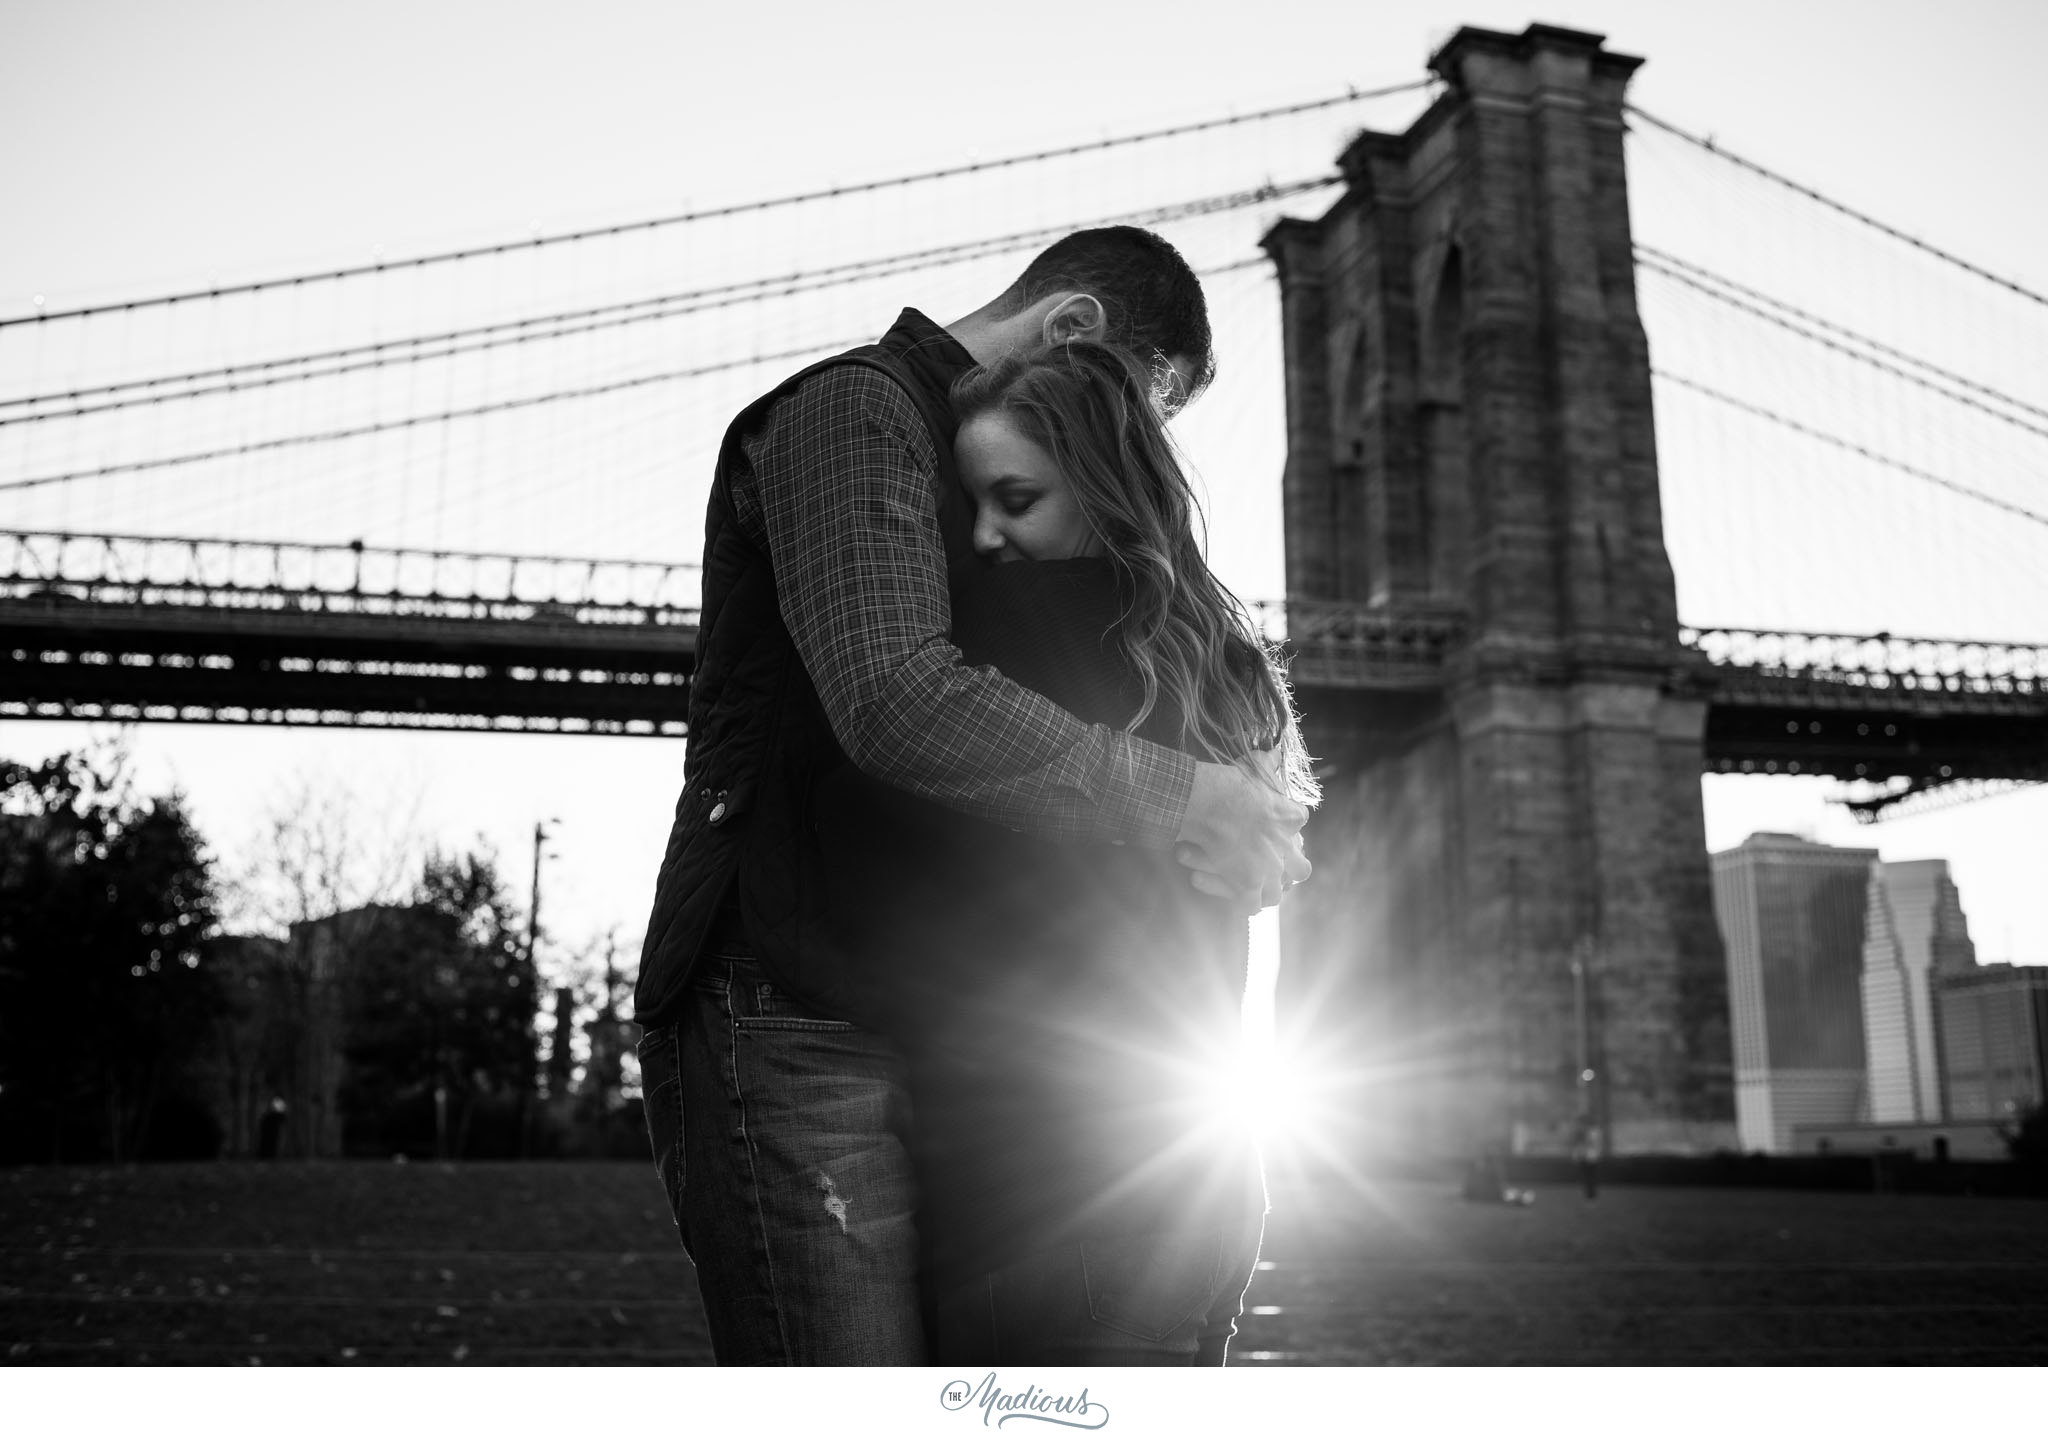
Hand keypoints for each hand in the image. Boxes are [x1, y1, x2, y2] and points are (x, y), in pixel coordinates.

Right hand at [1173, 760, 1310, 916]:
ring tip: (1256, 888)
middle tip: (1276, 865)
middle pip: (1301, 869)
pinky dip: (1243, 905)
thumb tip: (1277, 750)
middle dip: (1291, 869)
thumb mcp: (1254, 766)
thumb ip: (1268, 761)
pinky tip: (1237, 901)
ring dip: (1267, 892)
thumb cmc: (1230, 782)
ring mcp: (1267, 870)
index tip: (1276, 824)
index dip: (1289, 825)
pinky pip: (1250, 905)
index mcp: (1291, 818)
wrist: (1210, 803)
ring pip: (1277, 892)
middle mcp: (1285, 848)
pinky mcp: (1247, 885)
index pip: (1300, 823)